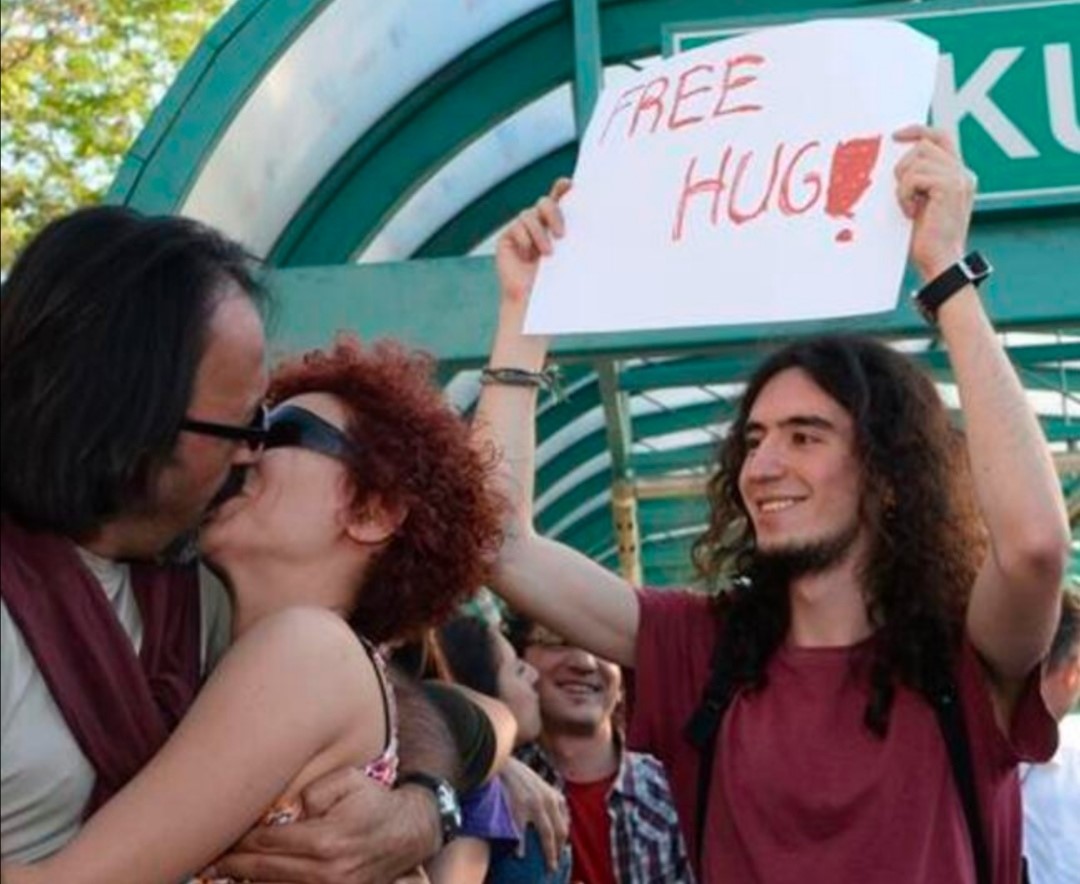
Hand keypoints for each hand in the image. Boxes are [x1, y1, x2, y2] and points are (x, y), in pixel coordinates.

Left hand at [205, 767, 439, 883]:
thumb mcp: (348, 781)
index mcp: (324, 841)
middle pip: (263, 872)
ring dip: (244, 880)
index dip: (237, 842)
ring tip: (219, 871)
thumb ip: (312, 790)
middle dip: (231, 865)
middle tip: (204, 859)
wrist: (408, 832)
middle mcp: (325, 873)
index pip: (266, 844)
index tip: (214, 837)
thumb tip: (282, 807)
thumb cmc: (373, 801)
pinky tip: (249, 878)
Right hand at [495, 178, 571, 307]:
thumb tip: (599, 224)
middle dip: (554, 213)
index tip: (570, 185)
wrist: (531, 302)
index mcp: (555, 225)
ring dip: (540, 233)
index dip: (563, 188)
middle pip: (544, 202)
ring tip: (548, 254)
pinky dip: (525, 239)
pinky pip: (516, 227)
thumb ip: (575, 238)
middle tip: (562, 234)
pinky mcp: (507, 239)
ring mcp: (521, 230)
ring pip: (529, 215)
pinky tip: (527, 255)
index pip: (559, 199)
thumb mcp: (570, 258)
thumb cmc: (555, 283)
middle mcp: (538, 224)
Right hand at [499, 757, 568, 870]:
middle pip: (559, 832)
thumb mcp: (541, 785)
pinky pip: (522, 832)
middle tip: (553, 866)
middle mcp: (547, 800)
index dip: (563, 842)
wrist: (502, 763)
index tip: (560, 853)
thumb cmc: (519, 776)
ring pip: (547, 835)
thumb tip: (563, 819)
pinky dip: (522, 845)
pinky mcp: (518, 807)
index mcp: (553, 795)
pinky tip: (520, 854)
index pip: (563, 825)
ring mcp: (534, 804)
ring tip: (547, 865)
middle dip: (558, 851)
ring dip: (549, 853)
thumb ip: (552, 799)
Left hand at [893, 125, 974, 280]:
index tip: (896, 136)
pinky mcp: (950, 187)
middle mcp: (963, 172)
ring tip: (908, 206)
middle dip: (903, 166)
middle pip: (924, 145)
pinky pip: (914, 176)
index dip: (918, 130)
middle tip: (901, 192)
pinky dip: (904, 194)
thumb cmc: (926, 238)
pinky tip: (910, 212)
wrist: (940, 261)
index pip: (941, 136)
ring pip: (917, 160)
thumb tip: (897, 160)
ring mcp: (959, 178)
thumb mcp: (922, 202)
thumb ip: (919, 179)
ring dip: (903, 184)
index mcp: (958, 174)